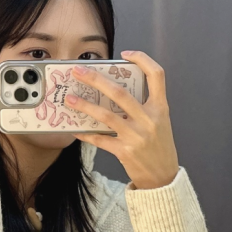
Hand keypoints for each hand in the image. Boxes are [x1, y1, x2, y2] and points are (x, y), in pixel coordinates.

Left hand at [67, 51, 179, 189]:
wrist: (163, 177)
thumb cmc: (159, 147)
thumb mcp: (160, 122)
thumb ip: (144, 107)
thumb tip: (114, 92)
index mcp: (160, 108)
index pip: (156, 75)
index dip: (142, 60)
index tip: (126, 54)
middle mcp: (149, 119)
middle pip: (120, 93)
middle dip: (96, 79)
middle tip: (79, 71)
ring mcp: (136, 136)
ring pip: (106, 115)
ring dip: (85, 106)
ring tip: (69, 98)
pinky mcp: (124, 151)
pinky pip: (100, 139)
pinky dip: (86, 134)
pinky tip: (75, 129)